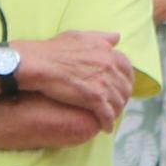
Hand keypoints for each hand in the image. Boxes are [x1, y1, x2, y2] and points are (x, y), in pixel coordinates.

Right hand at [13, 30, 137, 123]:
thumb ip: (100, 37)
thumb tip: (117, 37)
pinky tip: (105, 128)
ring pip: (119, 102)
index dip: (125, 80)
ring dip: (116, 111)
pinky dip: (108, 123)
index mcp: (107, 52)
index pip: (127, 69)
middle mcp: (109, 67)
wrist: (38, 64)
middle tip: (115, 104)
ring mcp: (103, 83)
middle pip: (125, 88)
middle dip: (122, 97)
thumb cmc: (53, 50)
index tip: (120, 86)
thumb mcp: (78, 36)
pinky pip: (107, 115)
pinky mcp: (94, 98)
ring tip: (110, 117)